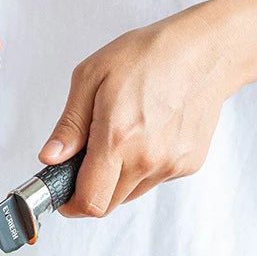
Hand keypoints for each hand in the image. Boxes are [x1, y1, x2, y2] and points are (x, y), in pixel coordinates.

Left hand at [39, 5, 237, 216]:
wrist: (206, 51)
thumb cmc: (147, 56)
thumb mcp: (90, 78)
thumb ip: (69, 126)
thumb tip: (50, 159)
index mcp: (117, 139)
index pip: (90, 201)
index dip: (70, 204)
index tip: (61, 194)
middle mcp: (147, 159)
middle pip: (107, 204)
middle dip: (89, 189)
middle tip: (85, 159)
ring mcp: (171, 165)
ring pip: (130, 193)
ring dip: (115, 178)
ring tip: (120, 137)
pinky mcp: (189, 164)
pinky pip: (153, 179)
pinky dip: (141, 167)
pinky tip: (146, 134)